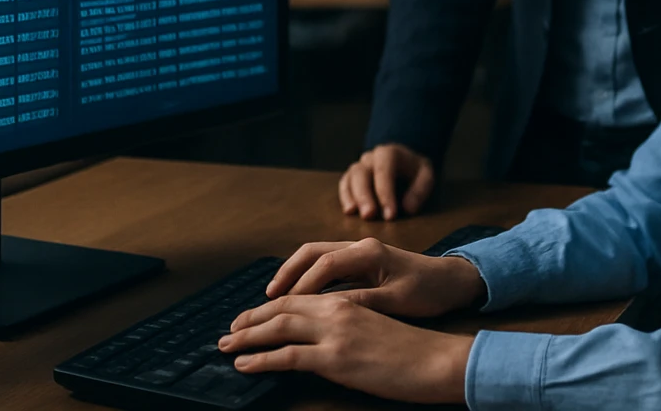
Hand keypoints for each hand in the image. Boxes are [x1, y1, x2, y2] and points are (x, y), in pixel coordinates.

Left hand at [220, 293, 471, 403]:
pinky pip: (287, 356)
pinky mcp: (336, 358)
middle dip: (250, 319)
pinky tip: (244, 364)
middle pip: (282, 307)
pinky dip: (260, 359)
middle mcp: (336, 309)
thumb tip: (320, 332)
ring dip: (247, 336)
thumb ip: (346, 321)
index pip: (297, 296)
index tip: (249, 317)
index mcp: (345, 300)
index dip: (268, 306)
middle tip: (228, 330)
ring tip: (226, 345)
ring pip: (278, 326)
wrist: (434, 359)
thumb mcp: (374, 325)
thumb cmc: (410, 348)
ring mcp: (335, 332)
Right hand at [267, 236, 485, 318]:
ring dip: (295, 273)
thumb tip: (328, 310)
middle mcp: (360, 245)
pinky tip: (299, 296)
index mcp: (369, 252)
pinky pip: (327, 265)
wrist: (452, 280)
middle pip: (312, 252)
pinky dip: (309, 277)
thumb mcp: (397, 301)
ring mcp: (360, 251)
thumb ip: (363, 302)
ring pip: (317, 256)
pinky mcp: (361, 261)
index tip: (283, 306)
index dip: (302, 285)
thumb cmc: (429, 290)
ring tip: (275, 296)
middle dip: (287, 272)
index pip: (324, 265)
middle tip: (266, 297)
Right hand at [339, 143, 434, 219]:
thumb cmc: (415, 171)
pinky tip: (349, 211)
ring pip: (351, 178)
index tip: (390, 215)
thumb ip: (420, 190)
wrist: (406, 164)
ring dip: (352, 197)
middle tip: (369, 215)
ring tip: (355, 214)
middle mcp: (371, 158)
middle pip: (362, 173)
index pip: (384, 170)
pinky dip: (345, 197)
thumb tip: (408, 208)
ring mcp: (359, 166)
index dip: (385, 193)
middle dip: (365, 195)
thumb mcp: (426, 176)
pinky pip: (345, 184)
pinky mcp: (352, 178)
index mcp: (389, 153)